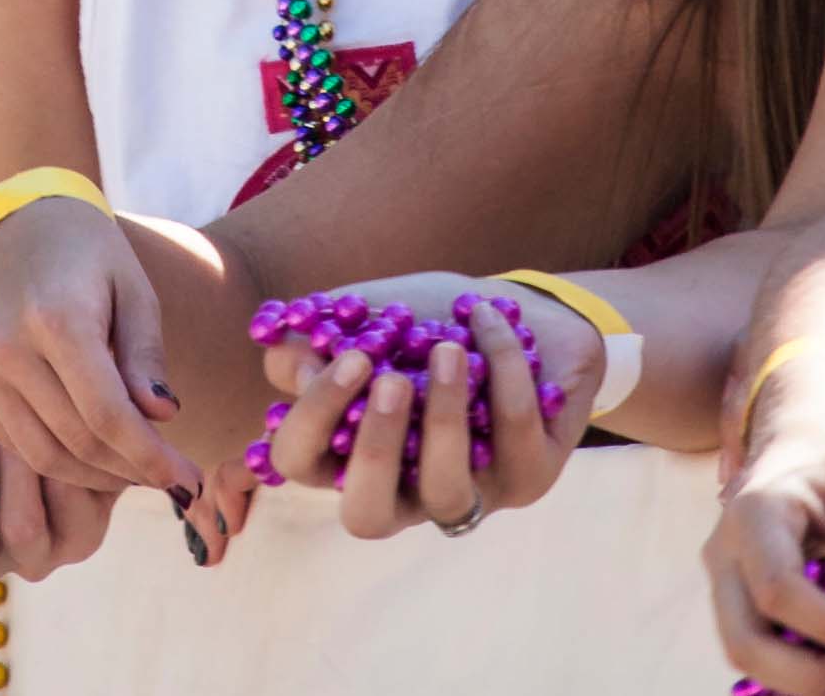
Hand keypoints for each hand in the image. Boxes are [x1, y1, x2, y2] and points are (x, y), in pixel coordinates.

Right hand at [0, 196, 198, 502]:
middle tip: (173, 480)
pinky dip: (56, 460)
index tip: (188, 480)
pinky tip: (92, 456)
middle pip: (77, 441)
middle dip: (131, 471)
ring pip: (42, 456)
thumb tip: (162, 420)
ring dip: (95, 476)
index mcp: (55, 319)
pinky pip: (13, 443)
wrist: (18, 223)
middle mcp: (6, 348)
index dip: (151, 457)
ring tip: (136, 473)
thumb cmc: (90, 254)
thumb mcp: (134, 291)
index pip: (108, 415)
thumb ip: (145, 357)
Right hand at [246, 275, 591, 543]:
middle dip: (374, 450)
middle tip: (390, 380)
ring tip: (447, 350)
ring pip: (446, 492)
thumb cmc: (427, 319)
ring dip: (443, 417)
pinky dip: (500, 367)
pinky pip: (512, 434)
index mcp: (348, 454)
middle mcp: (402, 491)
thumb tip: (296, 369)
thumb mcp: (367, 316)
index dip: (313, 418)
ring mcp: (466, 493)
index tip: (349, 358)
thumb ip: (318, 335)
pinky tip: (486, 320)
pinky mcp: (527, 477)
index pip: (299, 462)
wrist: (518, 309)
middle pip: (365, 515)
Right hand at [702, 347, 824, 694]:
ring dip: (809, 675)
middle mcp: (723, 553)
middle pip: (744, 645)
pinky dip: (806, 663)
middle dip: (813, 675)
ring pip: (748, 657)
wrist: (802, 435)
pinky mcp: (737, 599)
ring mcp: (723, 580)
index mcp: (754, 512)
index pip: (779, 592)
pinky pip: (764, 650)